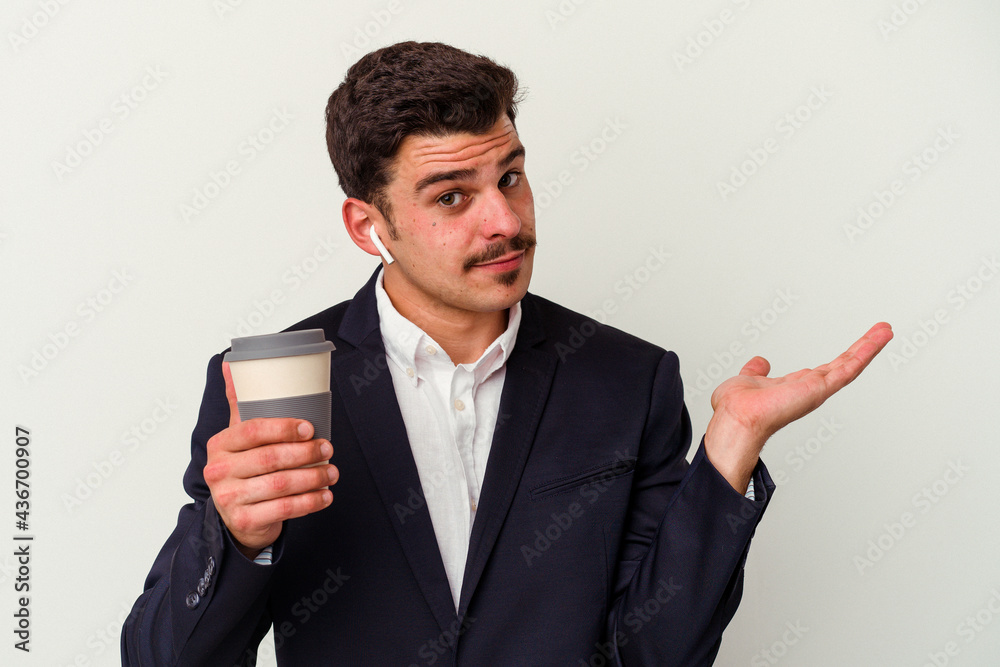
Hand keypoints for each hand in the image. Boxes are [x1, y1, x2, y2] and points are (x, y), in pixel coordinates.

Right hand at [203, 362, 338, 558]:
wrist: (235, 517)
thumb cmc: (242, 469)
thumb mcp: (237, 436)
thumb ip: (238, 402)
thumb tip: (232, 362)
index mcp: (219, 444)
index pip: (252, 431)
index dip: (284, 428)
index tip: (309, 428)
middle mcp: (219, 471)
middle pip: (270, 459)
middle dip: (306, 453)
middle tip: (328, 448)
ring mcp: (230, 498)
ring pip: (281, 485)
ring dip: (314, 477)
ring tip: (332, 471)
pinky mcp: (245, 521)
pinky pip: (284, 509)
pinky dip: (310, 502)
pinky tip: (325, 495)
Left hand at [704, 322, 892, 491]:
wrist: (737, 418)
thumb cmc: (737, 408)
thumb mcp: (747, 381)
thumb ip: (755, 372)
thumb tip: (760, 363)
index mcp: (794, 387)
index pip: (823, 370)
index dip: (840, 360)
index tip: (853, 350)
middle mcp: (809, 389)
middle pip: (843, 365)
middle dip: (862, 348)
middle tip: (881, 332)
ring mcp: (818, 389)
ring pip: (850, 364)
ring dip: (870, 346)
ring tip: (886, 329)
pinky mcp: (822, 387)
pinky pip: (849, 367)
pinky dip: (866, 351)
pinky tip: (879, 337)